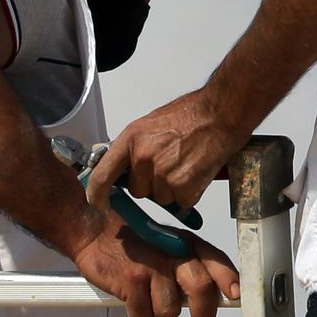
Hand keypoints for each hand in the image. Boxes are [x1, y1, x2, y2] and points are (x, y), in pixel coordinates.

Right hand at [68, 213, 241, 316]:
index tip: (236, 296)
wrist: (93, 230)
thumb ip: (188, 265)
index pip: (216, 260)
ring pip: (170, 310)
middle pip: (201, 288)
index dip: (229, 280)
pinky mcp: (131, 281)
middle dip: (204, 314)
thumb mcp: (166, 244)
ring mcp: (151, 267)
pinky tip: (133, 312)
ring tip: (148, 307)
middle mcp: (172, 253)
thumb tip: (211, 296)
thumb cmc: (133, 242)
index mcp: (184, 242)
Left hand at [90, 87, 249, 216]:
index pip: (102, 175)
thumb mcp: (150, 125)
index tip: (97, 202)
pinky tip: (195, 172)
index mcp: (131, 139)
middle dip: (151, 184)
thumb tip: (123, 167)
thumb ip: (134, 148)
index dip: (96, 194)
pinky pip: (180, 201)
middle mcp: (143, 158)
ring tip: (185, 164)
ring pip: (161, 197)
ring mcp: (163, 175)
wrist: (220, 115)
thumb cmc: (190, 115)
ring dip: (172, 188)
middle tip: (169, 164)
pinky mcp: (183, 188)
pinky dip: (189, 192)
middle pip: (138, 190)